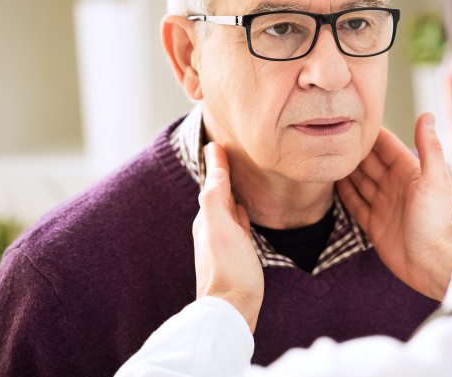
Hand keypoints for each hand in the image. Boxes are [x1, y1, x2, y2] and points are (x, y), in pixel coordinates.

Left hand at [193, 142, 263, 331]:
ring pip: (226, 208)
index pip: (212, 183)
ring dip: (230, 191)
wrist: (232, 309)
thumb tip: (214, 165)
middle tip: (224, 152)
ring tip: (235, 175)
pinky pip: (237, 225)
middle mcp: (212, 228)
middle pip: (217, 193)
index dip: (216, 163)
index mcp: (207, 218)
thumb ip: (216, 196)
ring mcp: (224, 242)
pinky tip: (244, 210)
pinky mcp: (236, 255)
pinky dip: (239, 211)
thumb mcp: (220, 227)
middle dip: (221, 173)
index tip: (216, 143)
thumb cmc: (228, 268)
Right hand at [337, 113, 451, 300]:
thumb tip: (426, 114)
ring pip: (359, 182)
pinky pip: (355, 204)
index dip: (370, 133)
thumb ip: (430, 147)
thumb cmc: (437, 221)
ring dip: (345, 170)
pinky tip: (331, 182)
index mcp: (409, 172)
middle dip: (352, 150)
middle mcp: (394, 185)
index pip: (386, 146)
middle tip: (330, 136)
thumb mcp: (435, 179)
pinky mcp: (374, 225)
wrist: (434, 263)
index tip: (350, 118)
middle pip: (369, 162)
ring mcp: (383, 205)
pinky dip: (344, 193)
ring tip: (325, 155)